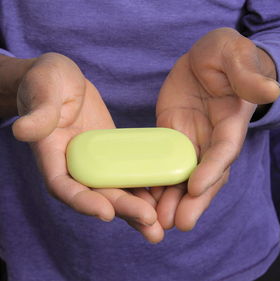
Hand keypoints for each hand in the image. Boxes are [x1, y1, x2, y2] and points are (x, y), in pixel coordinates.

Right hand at [11, 53, 163, 242]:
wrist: (65, 81)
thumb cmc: (47, 82)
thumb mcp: (42, 90)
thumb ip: (38, 113)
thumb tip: (22, 130)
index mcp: (53, 155)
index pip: (64, 186)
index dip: (83, 202)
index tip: (106, 213)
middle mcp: (75, 165)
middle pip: (98, 195)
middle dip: (123, 211)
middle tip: (151, 225)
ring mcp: (97, 161)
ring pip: (116, 189)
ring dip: (138, 208)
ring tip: (160, 226)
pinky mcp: (113, 153)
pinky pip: (128, 171)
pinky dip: (144, 185)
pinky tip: (163, 196)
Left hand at [154, 28, 279, 230]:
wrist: (201, 61)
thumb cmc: (222, 55)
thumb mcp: (233, 53)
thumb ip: (246, 73)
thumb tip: (271, 89)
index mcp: (230, 122)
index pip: (224, 150)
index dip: (212, 169)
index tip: (195, 187)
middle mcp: (211, 139)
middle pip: (206, 175)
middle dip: (194, 201)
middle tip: (178, 223)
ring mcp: (190, 141)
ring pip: (183, 176)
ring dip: (173, 200)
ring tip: (157, 222)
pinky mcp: (170, 137)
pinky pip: (163, 163)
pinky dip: (156, 182)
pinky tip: (144, 198)